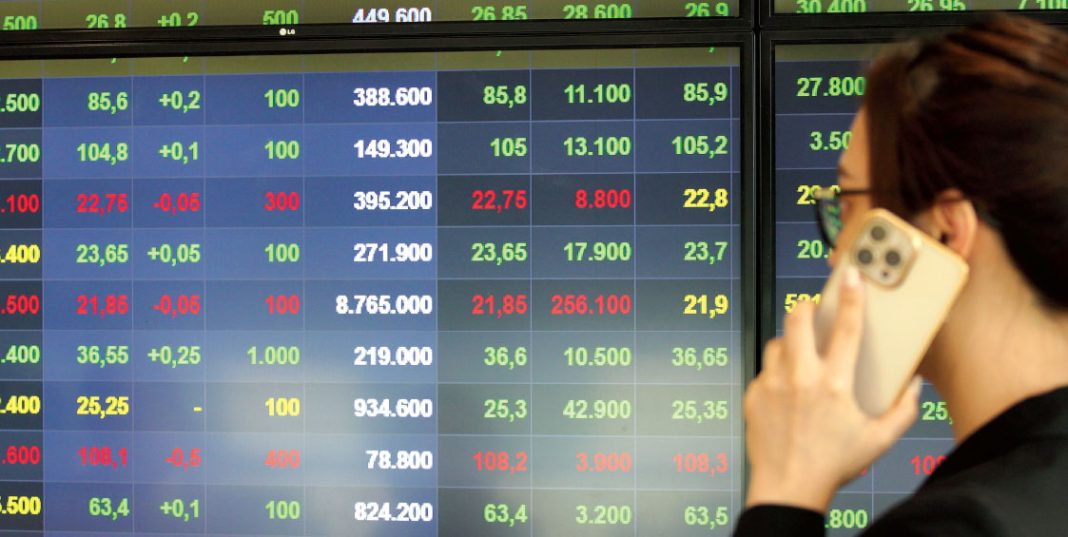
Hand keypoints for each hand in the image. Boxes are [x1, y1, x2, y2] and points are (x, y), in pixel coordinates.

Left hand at [744, 267, 921, 511]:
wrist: (788, 487)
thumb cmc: (832, 465)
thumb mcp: (879, 440)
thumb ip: (903, 410)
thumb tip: (913, 385)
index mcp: (835, 384)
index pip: (846, 328)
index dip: (851, 298)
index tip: (851, 278)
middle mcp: (801, 378)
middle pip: (797, 319)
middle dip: (805, 306)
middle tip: (812, 308)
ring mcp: (773, 384)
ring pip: (778, 342)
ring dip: (789, 342)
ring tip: (800, 354)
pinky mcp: (754, 394)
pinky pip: (765, 370)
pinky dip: (776, 372)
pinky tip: (786, 389)